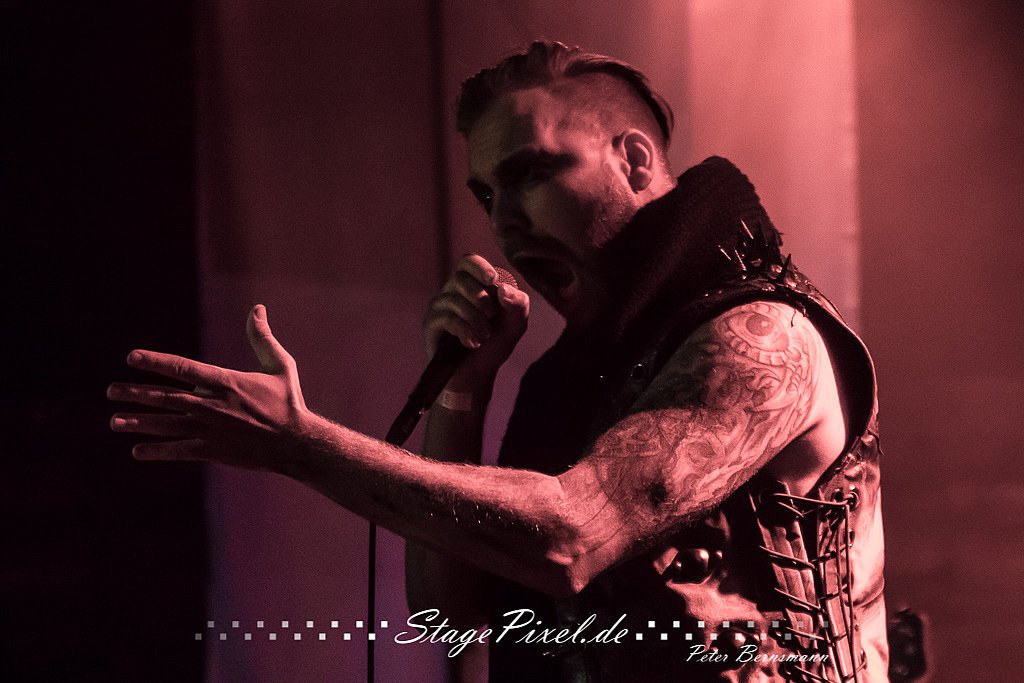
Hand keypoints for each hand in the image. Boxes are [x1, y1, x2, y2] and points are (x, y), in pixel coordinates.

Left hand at [108, 304, 309, 470]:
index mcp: (225, 382)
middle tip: (111, 391)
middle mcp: (212, 405)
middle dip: (136, 393)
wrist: (296, 443)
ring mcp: (210, 430)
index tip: (131, 358)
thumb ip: (262, 337)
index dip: (154, 362)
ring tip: (114, 421)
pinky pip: (178, 451)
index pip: (182, 367)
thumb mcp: (280, 365)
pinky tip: (137, 451)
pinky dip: (157, 451)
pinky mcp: (213, 450)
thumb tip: (258, 308)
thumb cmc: (289, 402)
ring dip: (138, 422)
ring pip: (166, 425)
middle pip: (166, 397)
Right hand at [423, 254, 528, 391]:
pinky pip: (446, 318)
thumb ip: (518, 305)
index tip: (492, 280)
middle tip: (492, 317)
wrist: (477, 376)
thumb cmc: (494, 346)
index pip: (468, 262)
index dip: (479, 266)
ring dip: (475, 319)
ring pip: (454, 299)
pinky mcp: (430, 325)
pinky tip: (472, 343)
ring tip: (485, 336)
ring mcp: (439, 308)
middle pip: (460, 278)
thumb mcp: (515, 325)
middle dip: (480, 297)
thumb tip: (503, 289)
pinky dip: (464, 330)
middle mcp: (452, 292)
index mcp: (472, 286)